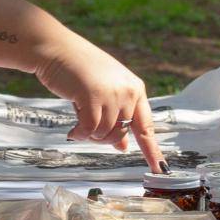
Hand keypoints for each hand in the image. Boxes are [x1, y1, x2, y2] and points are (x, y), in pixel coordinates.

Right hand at [33, 31, 163, 170]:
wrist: (58, 50)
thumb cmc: (80, 71)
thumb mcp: (105, 93)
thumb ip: (117, 117)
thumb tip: (123, 147)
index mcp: (135, 89)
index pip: (146, 127)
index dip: (152, 151)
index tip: (161, 169)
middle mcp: (128, 92)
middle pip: (121, 134)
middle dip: (102, 138)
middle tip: (87, 127)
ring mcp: (112, 94)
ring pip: (104, 134)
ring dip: (89, 135)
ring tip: (78, 123)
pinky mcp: (93, 96)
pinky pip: (90, 129)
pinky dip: (80, 134)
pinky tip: (73, 131)